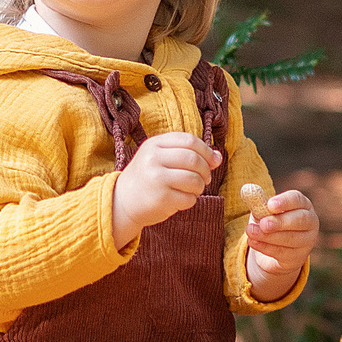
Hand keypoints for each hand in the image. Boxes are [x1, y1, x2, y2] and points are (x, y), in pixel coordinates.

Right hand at [112, 131, 216, 247]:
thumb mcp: (161, 158)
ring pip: (194, 180)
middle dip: (206, 170)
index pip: (189, 140)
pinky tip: (181, 200)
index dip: (206, 150)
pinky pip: (189, 198)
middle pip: (194, 159)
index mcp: (154, 145)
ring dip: (200, 187)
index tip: (213, 161)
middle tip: (205, 178)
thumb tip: (218, 157)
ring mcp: (156, 179)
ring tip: (193, 189)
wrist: (122, 200)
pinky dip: (191, 200)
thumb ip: (188, 153)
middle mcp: (153, 159)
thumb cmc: (147, 177)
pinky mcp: (161, 199)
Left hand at [242, 183, 317, 301]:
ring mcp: (307, 241)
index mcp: (303, 205)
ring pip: (290, 239)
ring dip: (268, 236)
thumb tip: (248, 192)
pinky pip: (282, 253)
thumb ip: (258, 203)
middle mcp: (310, 222)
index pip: (297, 200)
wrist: (276, 249)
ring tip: (250, 232)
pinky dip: (265, 247)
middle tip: (263, 223)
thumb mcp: (264, 212)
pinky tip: (253, 242)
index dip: (284, 202)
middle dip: (280, 222)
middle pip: (299, 220)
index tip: (270, 204)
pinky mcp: (298, 257)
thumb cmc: (271, 222)